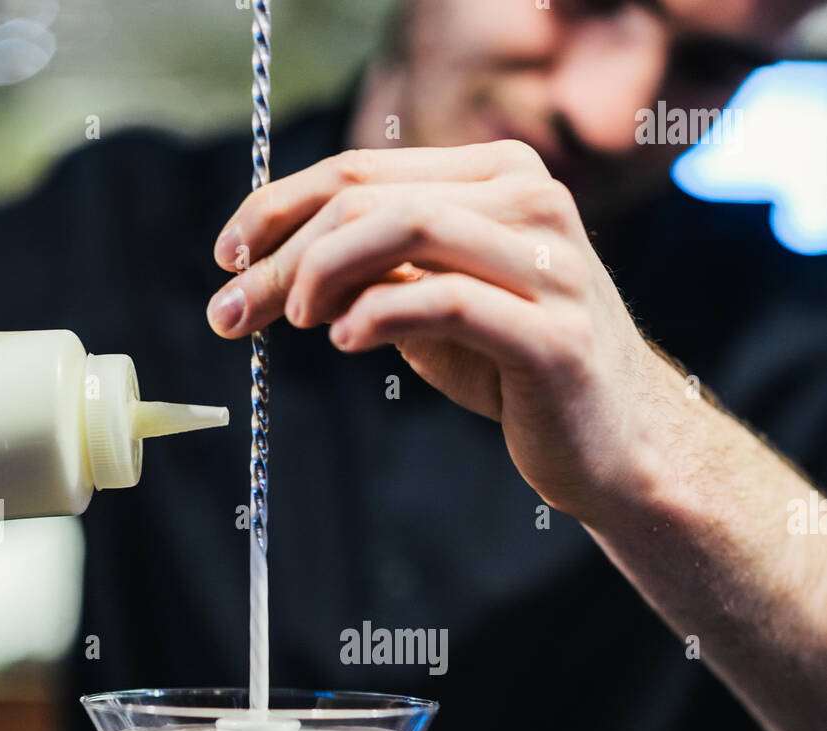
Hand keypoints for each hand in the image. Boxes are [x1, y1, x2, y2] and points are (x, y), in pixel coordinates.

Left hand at [207, 142, 673, 524]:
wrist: (617, 446)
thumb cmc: (521, 373)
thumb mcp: (440, 307)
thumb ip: (381, 270)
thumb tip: (278, 261)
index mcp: (501, 178)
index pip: (365, 170)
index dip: (280, 205)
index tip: (227, 254)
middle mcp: (533, 202)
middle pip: (373, 198)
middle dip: (283, 251)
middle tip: (231, 308)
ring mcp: (551, 264)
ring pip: (407, 229)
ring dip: (322, 273)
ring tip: (290, 321)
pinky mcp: (553, 335)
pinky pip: (447, 302)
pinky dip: (379, 315)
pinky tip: (341, 340)